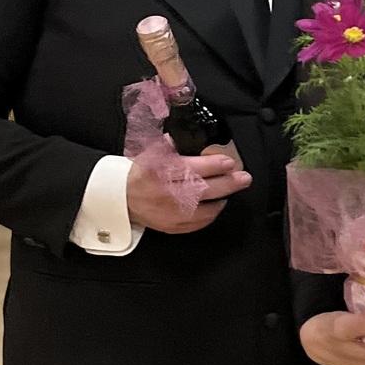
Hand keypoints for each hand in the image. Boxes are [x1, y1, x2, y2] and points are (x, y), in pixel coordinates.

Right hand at [126, 144, 249, 234]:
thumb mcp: (150, 153)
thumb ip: (168, 145)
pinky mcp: (172, 226)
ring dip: (222, 199)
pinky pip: (198, 223)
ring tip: (233, 188)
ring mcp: (169, 213)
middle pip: (202, 190)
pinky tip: (218, 204)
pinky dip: (211, 214)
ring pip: (203, 209)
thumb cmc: (139, 173)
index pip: (190, 169)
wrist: (120, 198)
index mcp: (158, 173)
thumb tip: (184, 137)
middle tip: (244, 178)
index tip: (229, 162)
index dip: (213, 166)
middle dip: (227, 183)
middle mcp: (165, 195)